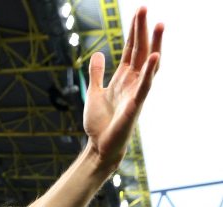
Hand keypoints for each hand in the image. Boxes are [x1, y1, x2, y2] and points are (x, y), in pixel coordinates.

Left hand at [84, 7, 162, 167]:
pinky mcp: (135, 105)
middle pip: (139, 51)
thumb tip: (98, 54)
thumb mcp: (94, 92)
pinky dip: (149, 71)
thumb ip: (97, 74)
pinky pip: (145, 85)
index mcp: (123, 78)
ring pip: (148, 64)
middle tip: (144, 8)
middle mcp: (133, 82)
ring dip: (153, 44)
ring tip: (158, 24)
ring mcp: (136, 92)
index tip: (139, 12)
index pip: (131, 50)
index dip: (133, 31)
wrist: (99, 146)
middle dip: (142, 30)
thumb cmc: (99, 123)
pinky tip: (154, 56)